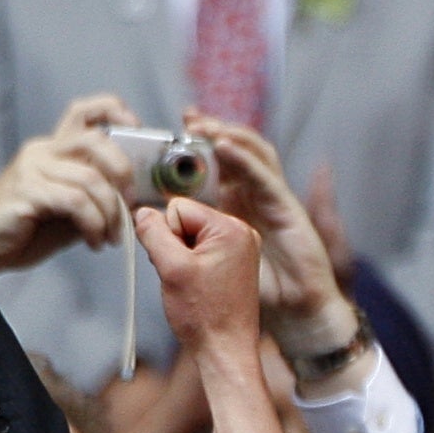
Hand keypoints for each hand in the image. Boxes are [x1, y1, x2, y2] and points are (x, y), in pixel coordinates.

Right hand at [0, 96, 140, 273]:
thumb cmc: (30, 230)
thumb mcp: (74, 210)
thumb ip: (99, 195)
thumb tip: (141, 198)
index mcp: (55, 149)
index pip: (86, 111)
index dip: (116, 112)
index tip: (139, 132)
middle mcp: (43, 150)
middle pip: (96, 139)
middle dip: (124, 172)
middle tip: (131, 205)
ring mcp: (32, 168)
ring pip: (90, 177)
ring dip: (111, 214)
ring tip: (110, 238)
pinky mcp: (26, 190)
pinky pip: (75, 200)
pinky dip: (94, 224)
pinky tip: (95, 242)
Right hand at [132, 198, 264, 356]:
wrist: (225, 350)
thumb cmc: (204, 315)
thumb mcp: (170, 266)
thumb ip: (152, 232)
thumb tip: (142, 211)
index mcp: (232, 228)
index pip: (177, 207)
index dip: (167, 235)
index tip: (181, 265)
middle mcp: (242, 233)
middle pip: (184, 220)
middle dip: (174, 245)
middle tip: (186, 277)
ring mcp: (240, 248)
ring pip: (188, 235)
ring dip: (181, 257)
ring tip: (193, 284)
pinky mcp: (234, 262)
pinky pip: (199, 250)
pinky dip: (191, 265)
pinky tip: (199, 286)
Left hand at [191, 115, 356, 362]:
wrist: (285, 314)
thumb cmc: (241, 295)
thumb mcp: (194, 258)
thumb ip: (173, 235)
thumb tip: (146, 214)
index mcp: (232, 206)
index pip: (214, 165)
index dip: (196, 145)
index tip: (174, 130)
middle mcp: (253, 198)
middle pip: (234, 151)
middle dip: (212, 130)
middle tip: (189, 118)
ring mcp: (272, 201)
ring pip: (253, 154)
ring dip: (228, 135)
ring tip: (203, 126)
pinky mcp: (287, 208)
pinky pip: (265, 176)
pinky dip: (245, 159)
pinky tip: (225, 147)